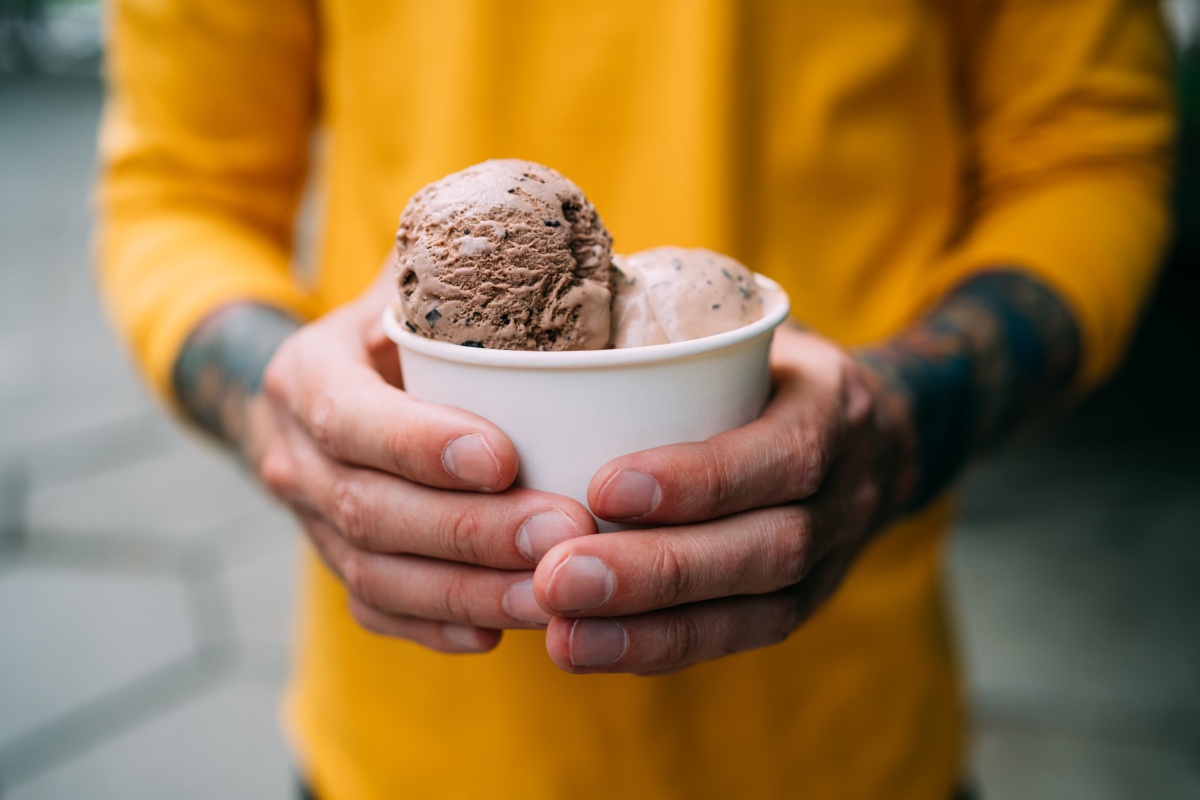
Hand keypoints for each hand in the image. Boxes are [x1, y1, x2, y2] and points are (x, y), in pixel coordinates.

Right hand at [252, 274, 596, 652]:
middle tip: (562, 531)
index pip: (352, 417)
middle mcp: (295, 455)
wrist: (325, 391)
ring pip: (377, 574)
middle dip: (468, 530)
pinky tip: (499, 632)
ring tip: (552, 595)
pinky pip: (378, 611)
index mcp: (308, 375)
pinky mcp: (340, 566)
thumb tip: (572, 243)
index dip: (421, 444)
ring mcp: (310, 522)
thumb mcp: (412, 280)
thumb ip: (466, 265)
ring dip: (467, 591)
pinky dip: (436, 629)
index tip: (505, 457)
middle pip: (370, 509)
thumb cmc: (396, 326)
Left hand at [530, 324, 913, 672]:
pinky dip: (661, 649)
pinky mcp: (799, 604)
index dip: (698, 479)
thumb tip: (552, 328)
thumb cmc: (772, 370)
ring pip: (752, 610)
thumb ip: (677, 335)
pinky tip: (587, 648)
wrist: (871, 435)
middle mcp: (846, 493)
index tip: (602, 488)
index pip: (780, 454)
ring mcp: (832, 559)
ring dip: (650, 629)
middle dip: (657, 571)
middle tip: (557, 577)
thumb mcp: (749, 330)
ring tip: (562, 635)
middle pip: (765, 548)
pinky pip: (737, 638)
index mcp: (833, 409)